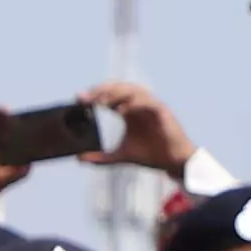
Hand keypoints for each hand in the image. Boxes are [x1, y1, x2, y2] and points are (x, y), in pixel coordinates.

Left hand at [80, 80, 194, 176]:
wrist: (172, 162)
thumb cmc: (150, 155)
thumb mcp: (121, 156)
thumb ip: (100, 157)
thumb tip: (78, 159)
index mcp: (129, 111)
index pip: (111, 95)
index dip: (96, 94)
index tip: (79, 99)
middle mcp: (139, 106)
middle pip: (120, 89)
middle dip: (102, 90)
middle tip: (86, 97)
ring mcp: (151, 107)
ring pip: (134, 91)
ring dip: (117, 94)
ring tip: (100, 101)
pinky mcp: (163, 112)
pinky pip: (148, 102)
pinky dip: (134, 104)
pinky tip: (120, 110)